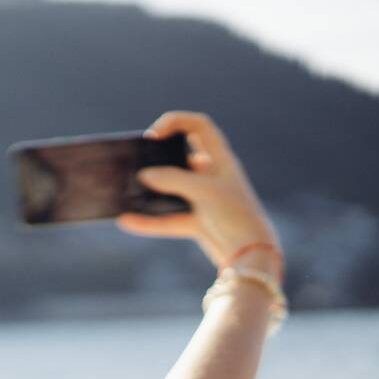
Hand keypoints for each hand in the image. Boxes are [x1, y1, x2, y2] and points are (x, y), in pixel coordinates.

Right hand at [116, 110, 283, 277]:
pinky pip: (166, 219)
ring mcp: (203, 200)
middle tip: (138, 162)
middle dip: (158, 158)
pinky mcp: (196, 223)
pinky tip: (126, 220)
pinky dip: (147, 220)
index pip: (199, 127)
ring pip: (171, 190)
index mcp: (221, 159)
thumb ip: (172, 180)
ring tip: (128, 190)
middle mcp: (211, 176)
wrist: (252, 255)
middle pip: (181, 157)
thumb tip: (144, 176)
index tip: (154, 136)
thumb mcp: (203, 191)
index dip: (176, 123)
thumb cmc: (235, 215)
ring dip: (151, 191)